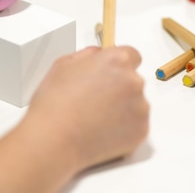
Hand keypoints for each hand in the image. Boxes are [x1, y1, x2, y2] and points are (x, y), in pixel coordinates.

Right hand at [21, 46, 148, 171]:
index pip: (132, 56)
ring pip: (135, 103)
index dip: (119, 65)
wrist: (53, 140)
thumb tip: (98, 54)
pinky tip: (101, 128)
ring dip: (122, 107)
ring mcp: (140, 108)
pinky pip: (136, 124)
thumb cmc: (55, 104)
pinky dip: (124, 127)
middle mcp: (134, 81)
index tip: (111, 73)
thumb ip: (88, 54)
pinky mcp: (141, 131)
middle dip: (119, 87)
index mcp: (117, 60)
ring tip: (95, 116)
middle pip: (133, 80)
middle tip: (96, 98)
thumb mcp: (64, 65)